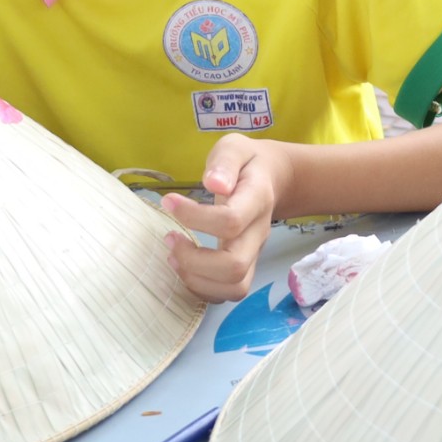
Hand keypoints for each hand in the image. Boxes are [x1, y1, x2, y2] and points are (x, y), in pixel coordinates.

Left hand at [161, 137, 287, 302]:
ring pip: (234, 288)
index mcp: (256, 200)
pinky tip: (182, 267)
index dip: (194, 217)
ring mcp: (253, 253)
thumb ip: (225, 162)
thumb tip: (213, 183)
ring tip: (172, 256)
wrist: (272, 179)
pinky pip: (228, 293)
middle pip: (234, 266)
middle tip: (169, 238)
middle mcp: (258, 233)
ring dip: (196, 279)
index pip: (231, 221)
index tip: (168, 201)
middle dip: (194, 260)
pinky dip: (201, 288)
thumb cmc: (247, 163)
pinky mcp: (245, 266)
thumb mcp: (235, 148)